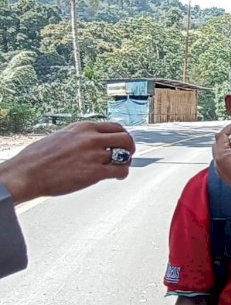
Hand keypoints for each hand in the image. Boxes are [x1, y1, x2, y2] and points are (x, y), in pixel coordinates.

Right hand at [0, 122, 135, 203]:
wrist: (27, 173)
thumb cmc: (38, 157)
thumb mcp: (62, 136)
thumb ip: (79, 137)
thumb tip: (91, 140)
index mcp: (83, 127)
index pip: (115, 126)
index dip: (122, 136)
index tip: (122, 143)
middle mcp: (92, 139)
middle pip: (126, 138)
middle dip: (130, 147)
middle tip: (128, 155)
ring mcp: (94, 155)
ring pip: (125, 155)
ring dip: (126, 162)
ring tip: (120, 168)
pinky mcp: (95, 172)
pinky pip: (120, 171)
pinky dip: (123, 174)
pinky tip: (118, 177)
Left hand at [212, 123, 230, 212]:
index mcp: (222, 156)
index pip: (221, 136)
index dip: (230, 129)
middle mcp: (217, 163)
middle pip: (218, 144)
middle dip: (229, 139)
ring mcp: (219, 170)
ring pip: (220, 153)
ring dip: (230, 148)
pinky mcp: (224, 176)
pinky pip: (223, 162)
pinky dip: (230, 157)